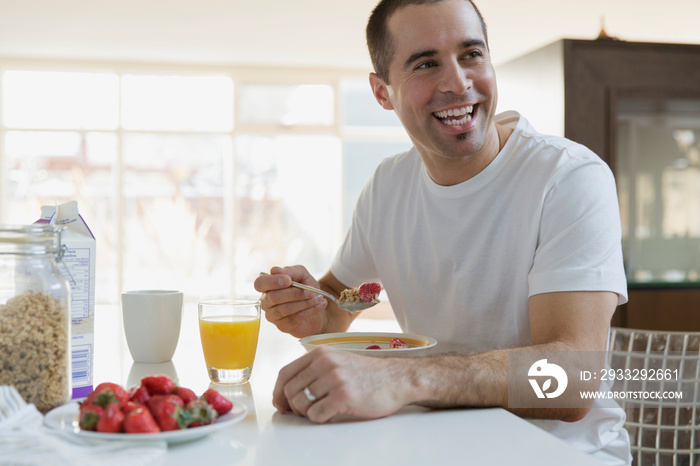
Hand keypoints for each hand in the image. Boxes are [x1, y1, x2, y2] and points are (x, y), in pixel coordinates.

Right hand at [254, 265, 327, 337]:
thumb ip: (291, 271)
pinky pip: (295, 318)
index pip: (260, 283)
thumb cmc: (305, 288)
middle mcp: (266, 302)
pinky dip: (310, 310)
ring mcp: (273, 316)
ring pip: (285, 309)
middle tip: (312, 291)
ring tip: (319, 298)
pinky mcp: (283, 326)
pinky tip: (320, 305)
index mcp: (267, 287)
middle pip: (273, 297)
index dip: (272, 282)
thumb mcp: (302, 275)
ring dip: (305, 303)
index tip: (289, 280)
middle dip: (295, 294)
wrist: (317, 305)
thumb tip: (276, 270)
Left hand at [273, 346, 415, 422]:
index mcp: (321, 353)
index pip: (285, 373)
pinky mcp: (344, 395)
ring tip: (321, 411)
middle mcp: (325, 362)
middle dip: (293, 407)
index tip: (280, 405)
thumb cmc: (366, 374)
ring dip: (307, 413)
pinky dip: (320, 419)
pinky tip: (331, 414)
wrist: (396, 378)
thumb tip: (285, 394)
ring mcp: (335, 378)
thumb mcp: (337, 361)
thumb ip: (313, 371)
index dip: (278, 392)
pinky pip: (316, 415)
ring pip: (301, 404)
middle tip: (305, 412)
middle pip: (290, 391)